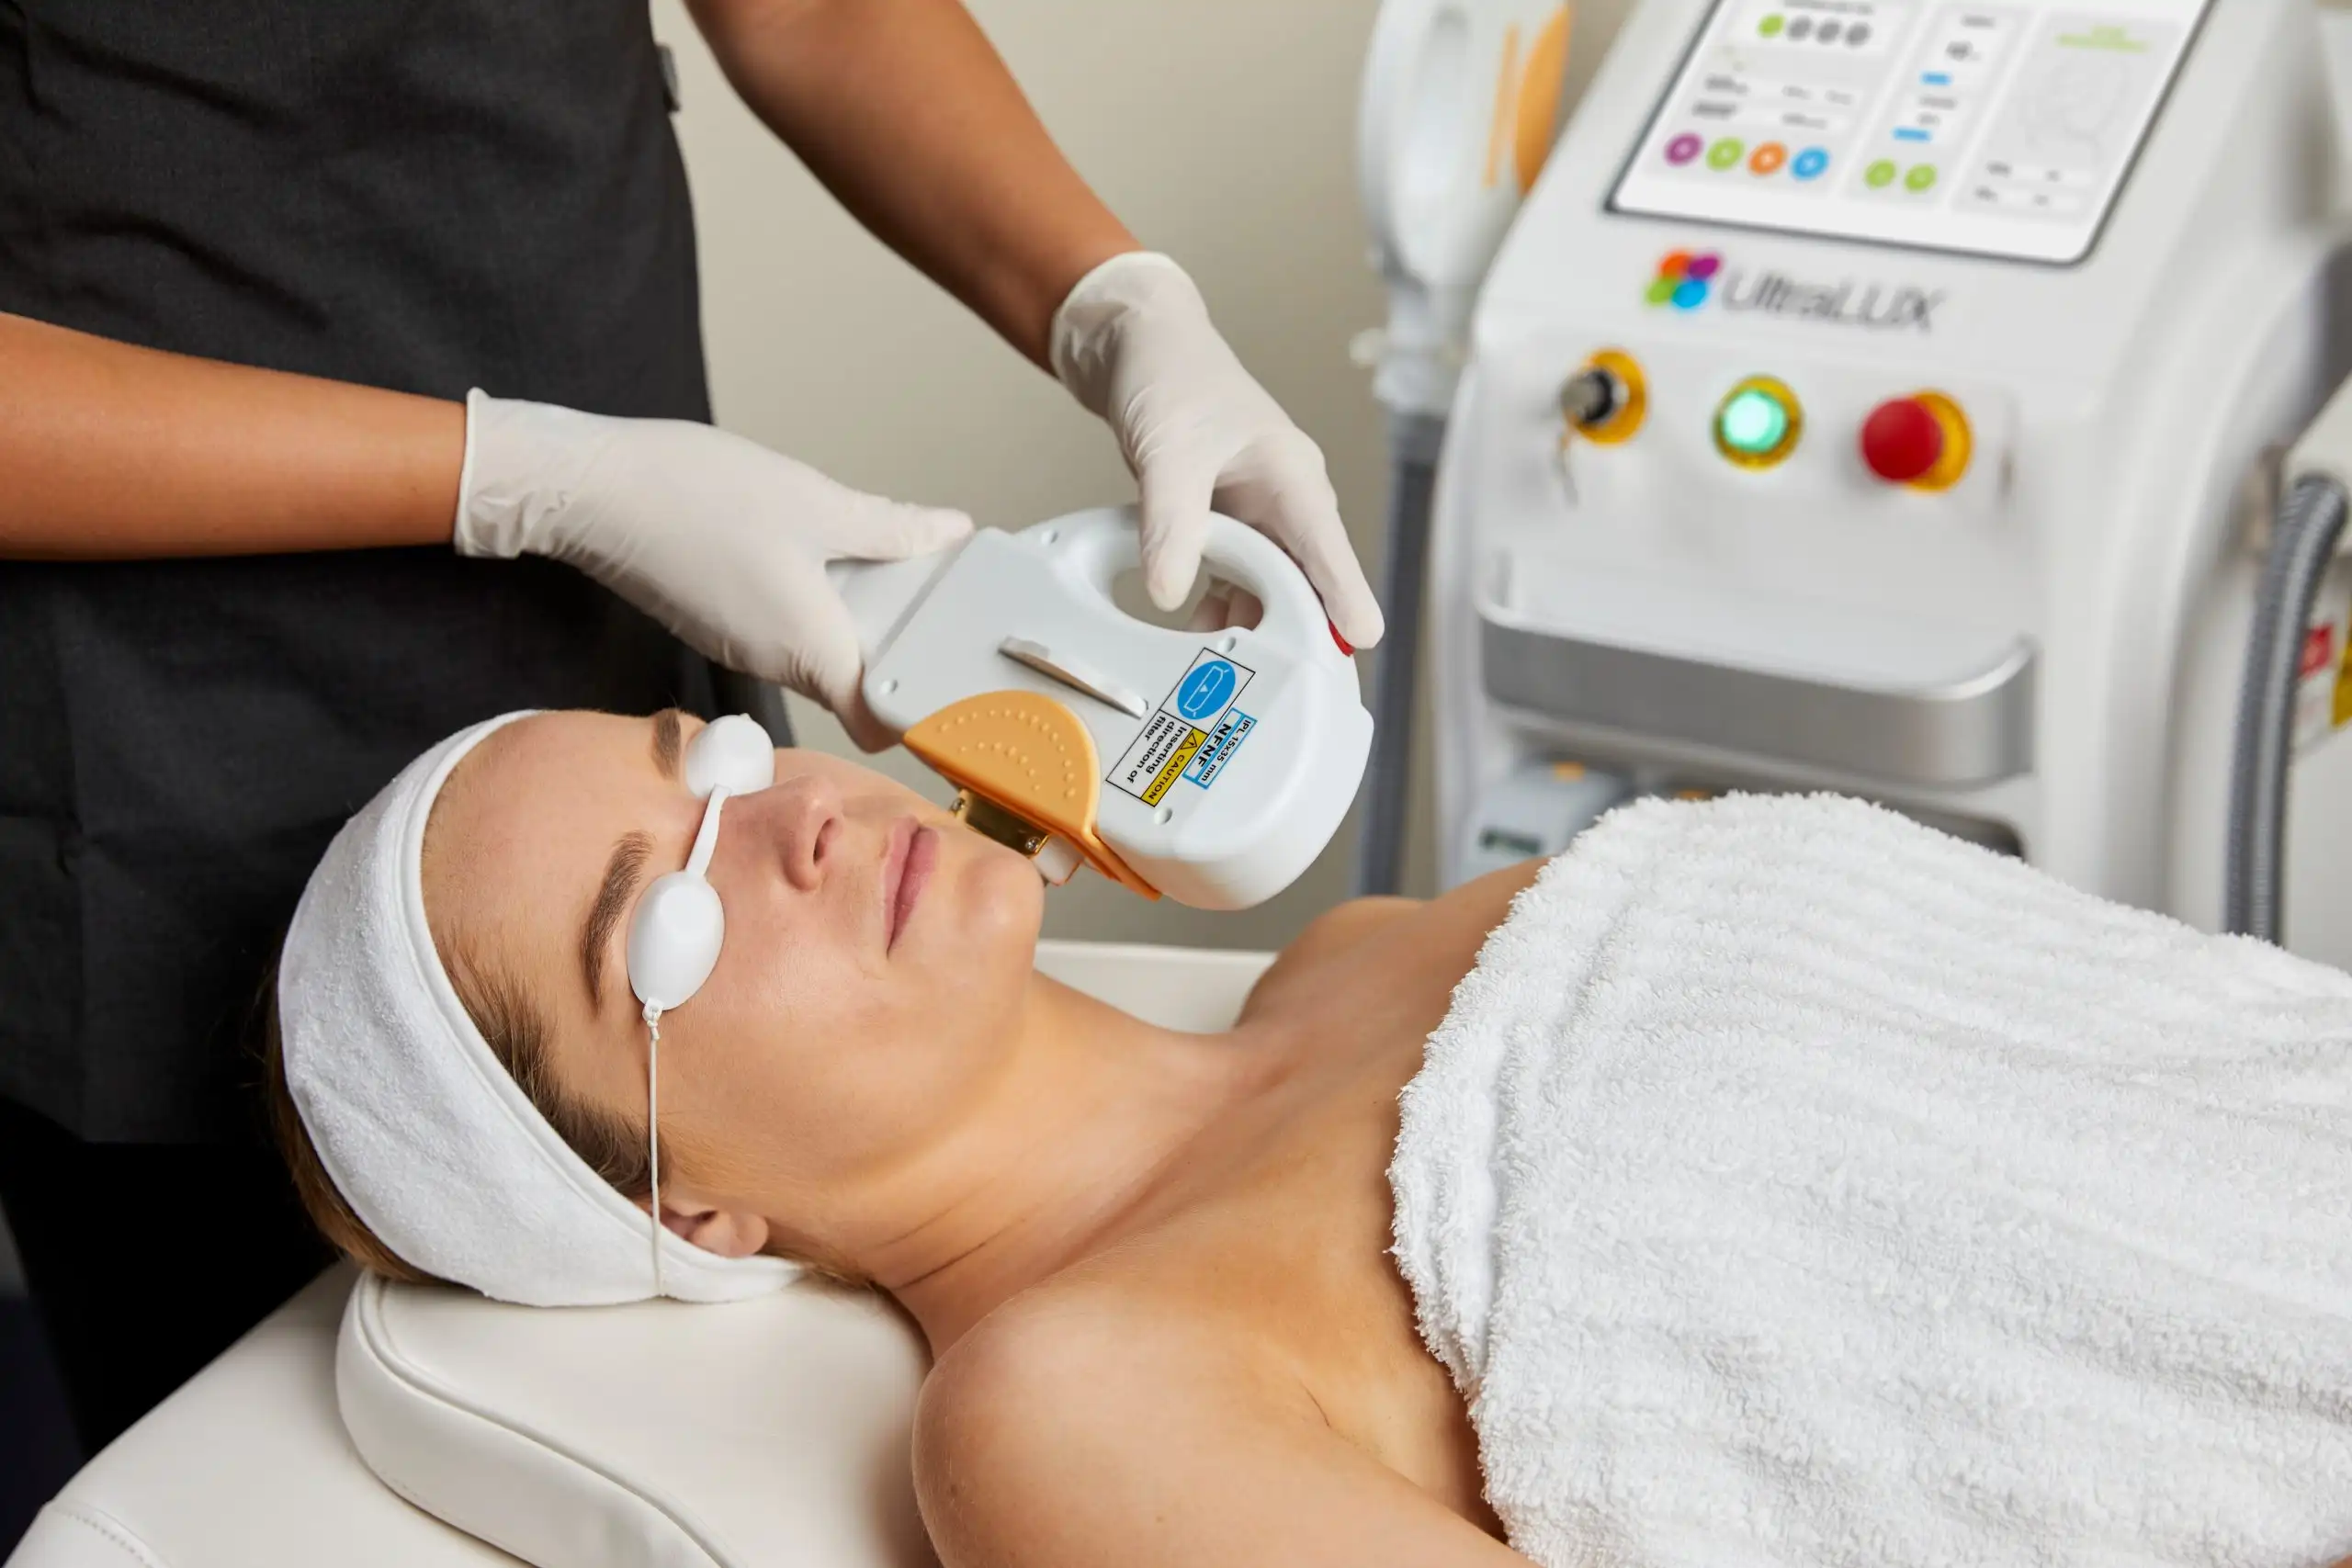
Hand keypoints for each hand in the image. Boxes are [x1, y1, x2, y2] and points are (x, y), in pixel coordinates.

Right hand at [454, 391, 971, 749]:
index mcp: (808, 648)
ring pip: (816, 648)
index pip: (875, 724)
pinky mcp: (716, 620)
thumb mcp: (815, 502)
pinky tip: (815, 549)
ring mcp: (740, 644)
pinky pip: (781, 626)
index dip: (917, 712)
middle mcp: (774, 663)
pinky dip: (810, 600)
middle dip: (894, 646)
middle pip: (852, 681)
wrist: (591, 490)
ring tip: (878, 559)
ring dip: (851, 616)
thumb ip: (889, 528)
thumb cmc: (692, 497)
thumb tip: (946, 533)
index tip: (949, 681)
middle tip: (930, 595)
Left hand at [1050, 253, 1383, 649]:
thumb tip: (1171, 592)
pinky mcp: (1228, 522)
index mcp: (1290, 475)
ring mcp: (1258, 513)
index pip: (1326, 545)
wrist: (1138, 345)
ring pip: (1270, 585)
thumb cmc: (1170, 377)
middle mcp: (1285, 499)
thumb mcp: (1168, 451)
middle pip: (1305, 578)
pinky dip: (1220, 604)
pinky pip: (1237, 578)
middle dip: (1295, 629)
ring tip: (1224, 668)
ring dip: (1249, 622)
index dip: (1345, 594)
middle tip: (1280, 683)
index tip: (1363, 637)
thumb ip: (1170, 523)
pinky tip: (1197, 630)